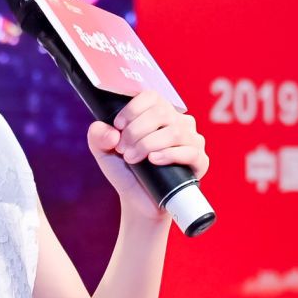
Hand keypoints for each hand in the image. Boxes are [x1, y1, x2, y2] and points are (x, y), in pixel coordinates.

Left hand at [88, 92, 208, 220]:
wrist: (138, 201)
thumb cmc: (125, 170)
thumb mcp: (103, 151)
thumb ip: (97, 135)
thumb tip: (112, 133)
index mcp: (159, 113)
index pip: (151, 96)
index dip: (132, 109)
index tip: (118, 127)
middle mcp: (178, 122)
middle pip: (161, 113)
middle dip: (136, 131)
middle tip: (123, 150)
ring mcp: (192, 140)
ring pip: (174, 131)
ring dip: (148, 144)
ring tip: (133, 159)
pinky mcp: (200, 160)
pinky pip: (190, 151)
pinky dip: (168, 154)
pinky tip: (153, 160)